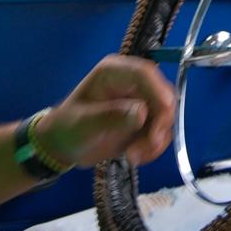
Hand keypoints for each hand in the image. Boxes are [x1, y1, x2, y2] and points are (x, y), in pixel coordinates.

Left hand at [33, 55, 174, 166]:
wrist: (64, 146)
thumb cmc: (67, 128)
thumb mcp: (84, 124)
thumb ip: (111, 117)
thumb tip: (142, 112)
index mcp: (114, 73)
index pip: (144, 74)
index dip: (158, 91)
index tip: (164, 115)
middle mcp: (132, 83)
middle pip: (162, 95)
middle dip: (160, 122)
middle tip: (149, 144)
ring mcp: (141, 101)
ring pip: (165, 117)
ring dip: (155, 140)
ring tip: (133, 156)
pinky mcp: (145, 121)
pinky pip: (161, 132)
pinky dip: (153, 147)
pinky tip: (134, 157)